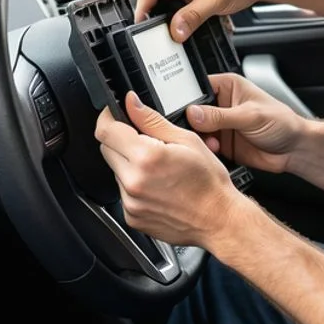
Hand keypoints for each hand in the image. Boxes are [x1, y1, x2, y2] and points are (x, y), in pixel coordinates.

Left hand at [95, 91, 244, 247]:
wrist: (218, 220)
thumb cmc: (208, 183)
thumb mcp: (186, 140)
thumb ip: (151, 120)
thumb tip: (131, 103)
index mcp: (146, 157)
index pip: (106, 130)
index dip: (108, 117)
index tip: (115, 114)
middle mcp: (133, 181)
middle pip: (107, 149)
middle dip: (121, 140)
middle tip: (146, 143)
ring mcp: (130, 202)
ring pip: (116, 171)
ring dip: (129, 164)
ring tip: (158, 169)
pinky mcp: (131, 217)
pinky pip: (123, 193)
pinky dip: (135, 185)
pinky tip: (157, 186)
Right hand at [135, 0, 264, 41]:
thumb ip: (193, 17)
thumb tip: (175, 31)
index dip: (143, 6)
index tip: (141, 24)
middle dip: (154, 15)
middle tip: (155, 34)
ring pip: (163, 4)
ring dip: (165, 19)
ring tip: (168, 34)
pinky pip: (174, 9)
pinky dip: (175, 20)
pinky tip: (178, 30)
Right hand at [184, 73, 306, 173]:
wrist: (294, 150)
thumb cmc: (281, 122)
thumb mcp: (250, 116)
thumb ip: (221, 116)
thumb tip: (193, 113)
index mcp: (227, 86)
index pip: (197, 88)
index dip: (187, 98)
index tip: (182, 111)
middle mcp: (220, 104)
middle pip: (192, 111)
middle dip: (190, 122)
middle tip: (195, 130)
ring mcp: (219, 124)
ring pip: (195, 130)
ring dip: (198, 138)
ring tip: (212, 142)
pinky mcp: (220, 142)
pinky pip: (203, 145)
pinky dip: (204, 149)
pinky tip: (214, 150)